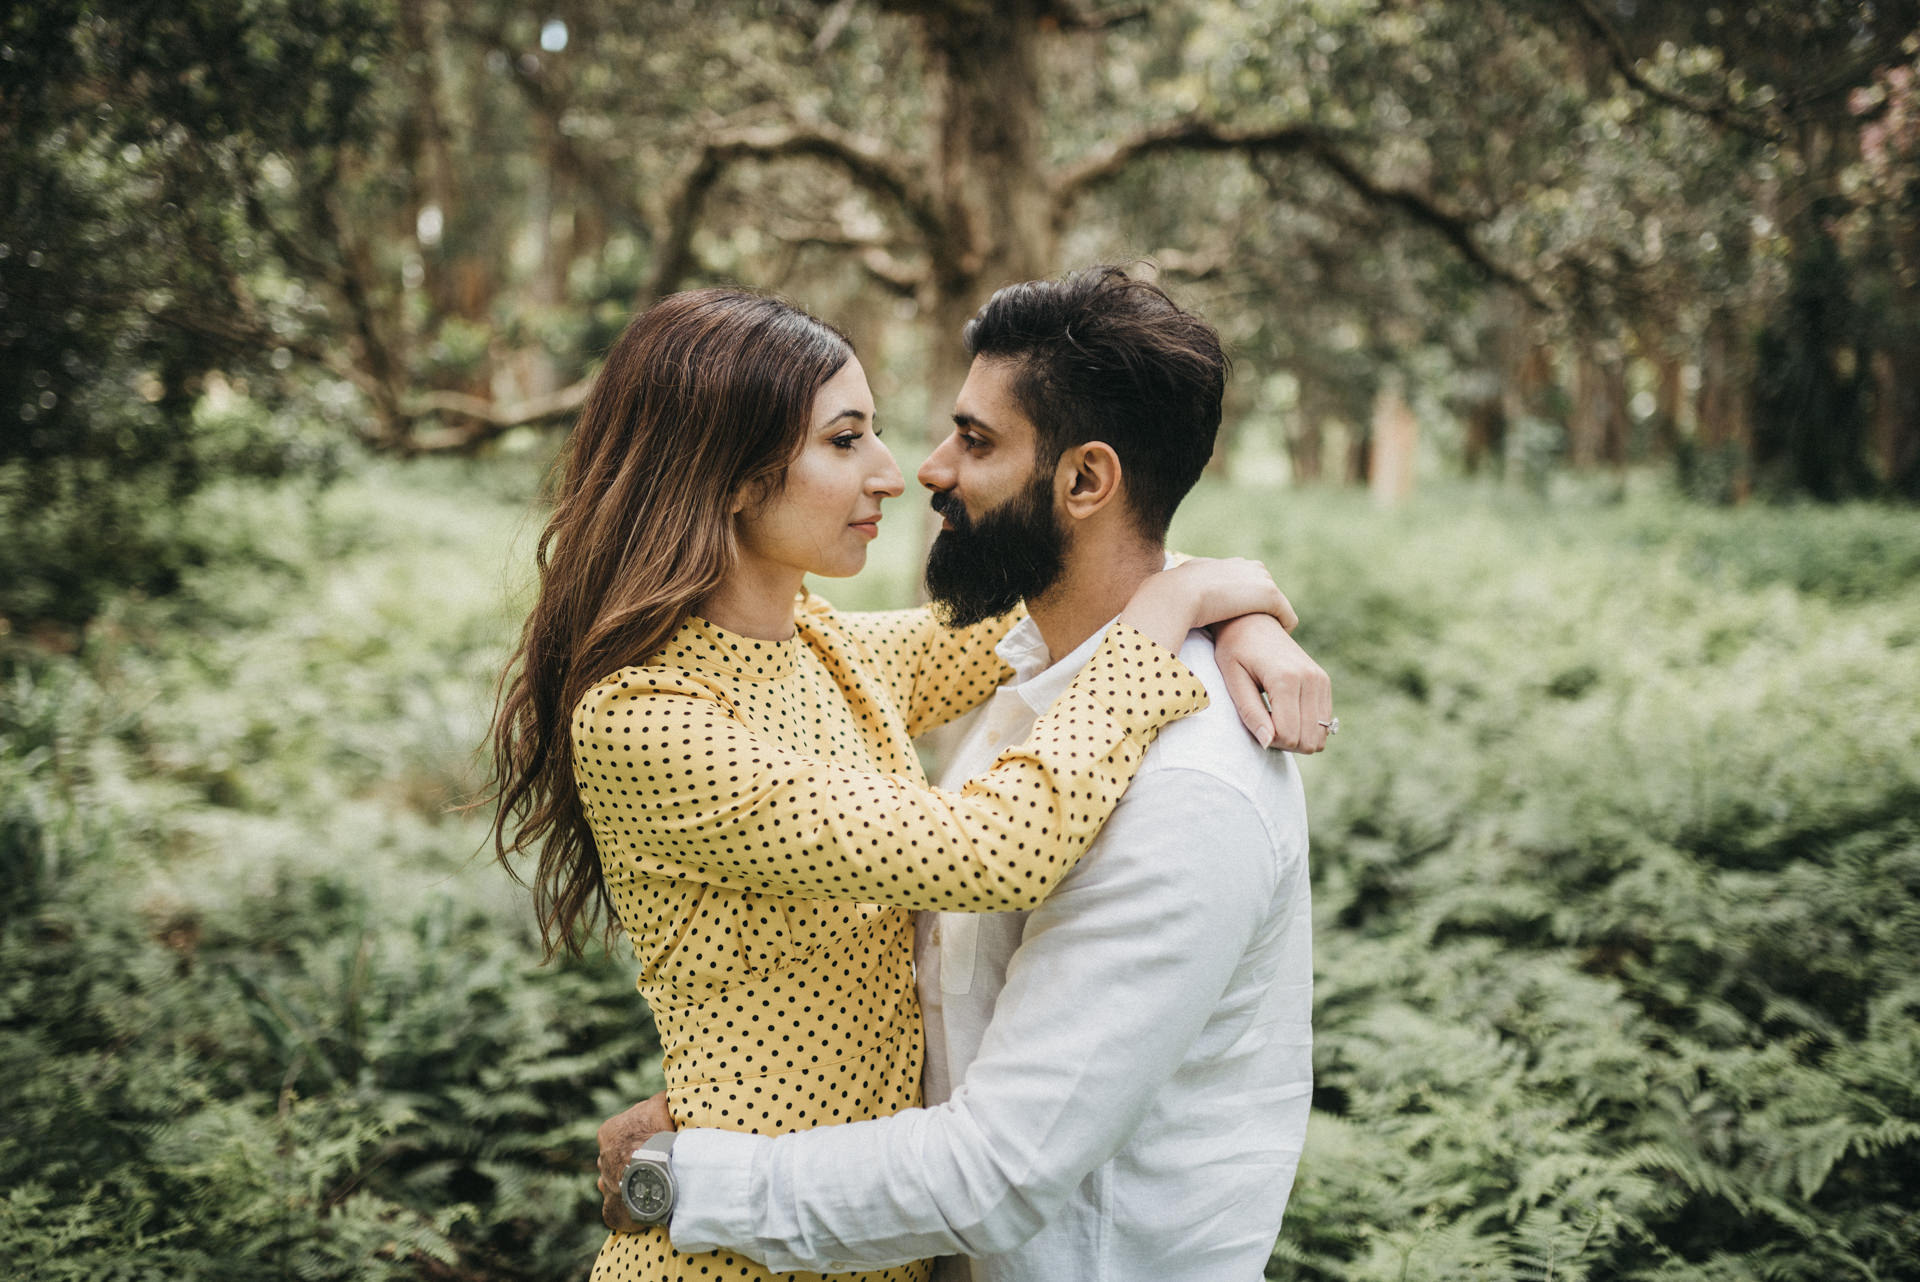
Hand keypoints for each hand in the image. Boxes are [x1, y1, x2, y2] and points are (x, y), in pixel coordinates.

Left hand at [596, 1091, 675, 1231]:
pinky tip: (647, 1205)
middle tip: (658, 1165)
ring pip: (617, 1183)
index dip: (642, 1136)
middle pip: (618, 1158)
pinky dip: (631, 1208)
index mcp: (608, 1132)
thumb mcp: (659, 1105)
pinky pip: (619, 1208)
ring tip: (655, 1186)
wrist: (655, 1173)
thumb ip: (657, 1101)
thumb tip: (663, 1095)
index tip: (659, 1141)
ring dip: (632, 1184)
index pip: (623, 1132)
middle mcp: (602, 1159)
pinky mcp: (611, 1211)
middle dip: (633, 1161)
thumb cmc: (657, 1135)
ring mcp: (605, 1186)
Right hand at [1119, 557, 1295, 653]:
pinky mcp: (1268, 595)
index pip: (1237, 578)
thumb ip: (1170, 599)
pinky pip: (1286, 614)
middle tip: (1257, 628)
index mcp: (1217, 565)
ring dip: (1273, 616)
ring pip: (1274, 601)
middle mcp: (1240, 566)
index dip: (1238, 599)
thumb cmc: (1163, 601)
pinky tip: (1279, 636)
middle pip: (1260, 586)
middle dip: (1261, 604)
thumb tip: (1150, 609)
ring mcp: (1257, 579)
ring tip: (1270, 635)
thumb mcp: (1164, 596)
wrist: (1175, 596)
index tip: (1235, 617)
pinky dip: (1284, 625)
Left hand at [1212, 612, 1332, 751]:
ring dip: (1296, 737)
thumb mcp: (1234, 681)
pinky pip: (1324, 724)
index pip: (1287, 734)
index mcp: (1286, 679)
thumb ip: (1251, 713)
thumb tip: (1267, 743)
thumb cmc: (1235, 650)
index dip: (1269, 741)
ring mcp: (1321, 680)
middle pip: (1307, 740)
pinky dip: (1306, 727)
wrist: (1253, 622)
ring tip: (1274, 719)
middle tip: (1264, 725)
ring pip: (1319, 736)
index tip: (1255, 726)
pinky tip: (1287, 713)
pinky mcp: (1324, 682)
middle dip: (1284, 742)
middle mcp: (1310, 679)